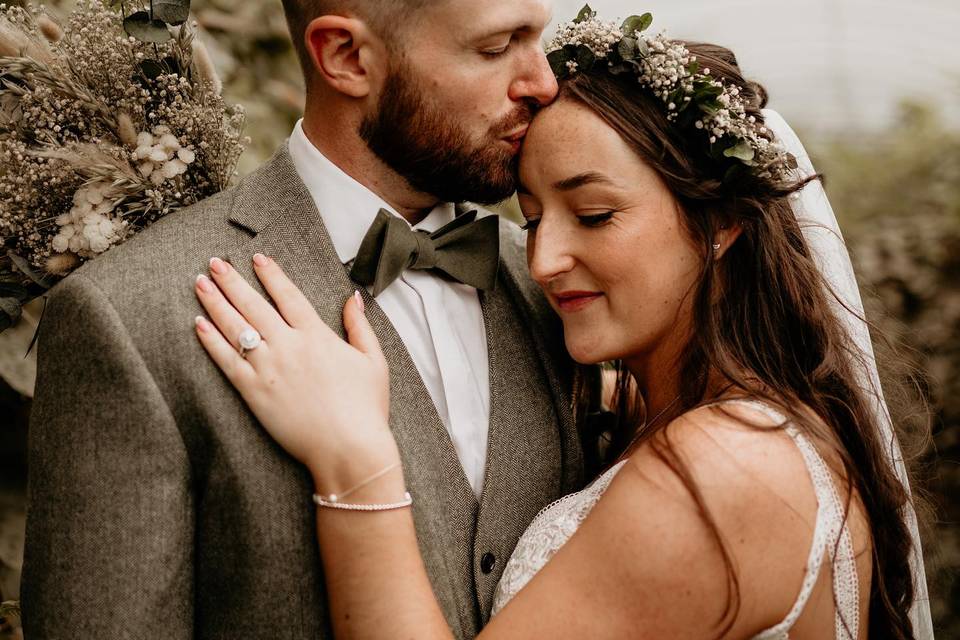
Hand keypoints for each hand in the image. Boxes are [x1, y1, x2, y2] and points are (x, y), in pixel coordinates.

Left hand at [193, 254, 398, 489]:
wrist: (348, 450)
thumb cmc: (366, 409)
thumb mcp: (374, 362)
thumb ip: (359, 327)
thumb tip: (353, 297)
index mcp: (318, 336)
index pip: (288, 296)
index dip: (271, 275)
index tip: (257, 257)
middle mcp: (289, 346)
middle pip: (254, 305)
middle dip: (232, 280)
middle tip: (215, 262)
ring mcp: (269, 369)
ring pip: (235, 327)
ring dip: (215, 302)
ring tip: (200, 283)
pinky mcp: (254, 393)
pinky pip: (226, 361)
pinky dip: (211, 341)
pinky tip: (198, 324)